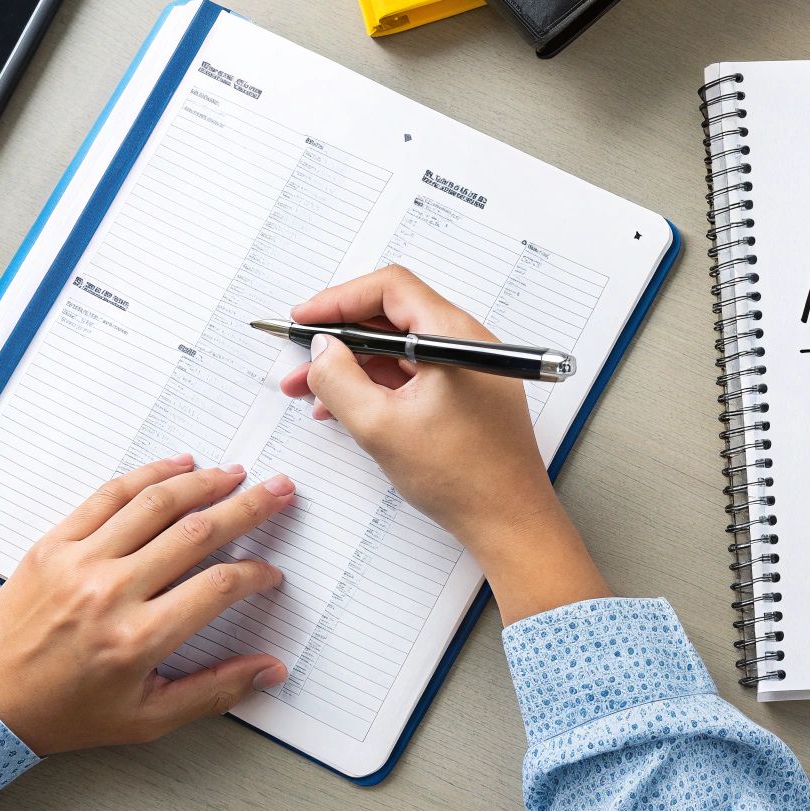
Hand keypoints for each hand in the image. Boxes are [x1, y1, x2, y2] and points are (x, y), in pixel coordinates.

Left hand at [0, 456, 294, 754]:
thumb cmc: (65, 713)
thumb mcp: (146, 719)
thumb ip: (214, 692)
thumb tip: (271, 670)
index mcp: (138, 639)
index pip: (219, 587)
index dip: (256, 574)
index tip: (270, 573)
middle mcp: (111, 592)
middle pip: (197, 533)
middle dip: (249, 508)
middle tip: (280, 491)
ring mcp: (80, 562)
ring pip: (156, 504)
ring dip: (204, 483)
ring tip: (236, 474)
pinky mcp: (54, 544)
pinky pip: (109, 496)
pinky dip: (148, 475)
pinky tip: (179, 466)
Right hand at [278, 265, 608, 622]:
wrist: (510, 521)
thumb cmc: (463, 477)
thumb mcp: (380, 426)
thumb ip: (339, 380)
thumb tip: (321, 349)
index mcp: (453, 336)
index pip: (390, 289)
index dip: (338, 300)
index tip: (304, 320)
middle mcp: (465, 343)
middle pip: (391, 317)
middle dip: (338, 338)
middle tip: (299, 360)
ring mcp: (468, 369)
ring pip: (398, 350)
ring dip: (352, 366)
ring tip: (308, 392)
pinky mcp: (465, 394)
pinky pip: (412, 375)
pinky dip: (376, 386)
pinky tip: (343, 408)